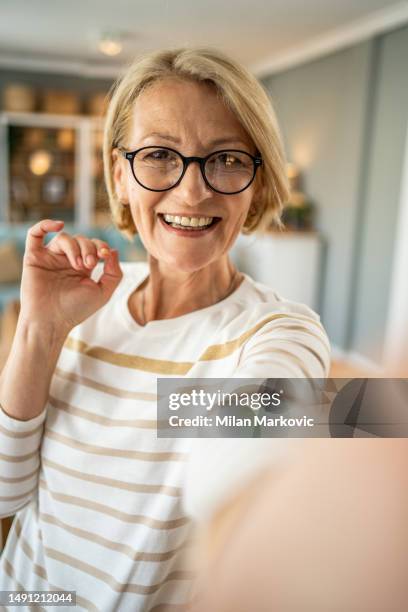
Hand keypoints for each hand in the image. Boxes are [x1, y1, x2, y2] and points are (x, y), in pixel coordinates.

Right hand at [19, 219, 122, 333]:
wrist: (51, 322)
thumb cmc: (75, 310)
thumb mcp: (103, 293)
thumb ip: (113, 273)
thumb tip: (113, 251)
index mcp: (83, 266)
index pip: (95, 246)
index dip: (101, 246)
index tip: (104, 256)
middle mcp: (67, 260)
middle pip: (81, 239)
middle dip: (88, 248)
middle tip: (88, 264)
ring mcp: (50, 257)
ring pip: (64, 237)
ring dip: (74, 247)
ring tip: (77, 265)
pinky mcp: (34, 258)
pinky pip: (35, 234)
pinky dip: (45, 225)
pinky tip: (58, 225)